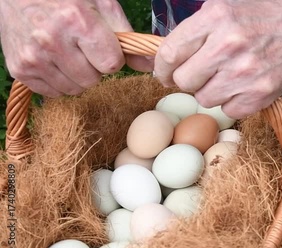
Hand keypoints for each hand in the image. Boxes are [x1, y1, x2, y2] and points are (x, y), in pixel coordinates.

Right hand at [0, 0, 152, 97]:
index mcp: (77, 22)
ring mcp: (33, 57)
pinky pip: (53, 93)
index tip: (102, 46)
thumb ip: (126, 35)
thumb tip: (150, 64)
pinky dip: (57, 80)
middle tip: (82, 48)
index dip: (111, 57)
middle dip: (93, 67)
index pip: (111, 64)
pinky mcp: (20, 69)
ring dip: (76, 76)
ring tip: (67, 52)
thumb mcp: (101, 4)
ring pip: (74, 89)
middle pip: (92, 80)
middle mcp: (52, 41)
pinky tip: (53, 60)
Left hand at [154, 0, 281, 118]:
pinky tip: (241, 85)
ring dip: (209, 90)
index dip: (162, 67)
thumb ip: (195, 28)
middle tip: (199, 73)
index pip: (170, 53)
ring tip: (225, 76)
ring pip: (204, 98)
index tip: (165, 73)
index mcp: (216, 17)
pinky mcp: (259, 95)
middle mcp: (228, 45)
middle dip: (187, 79)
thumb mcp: (224, 4)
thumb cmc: (262, 13)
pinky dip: (230, 101)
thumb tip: (166, 57)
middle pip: (184, 81)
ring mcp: (245, 73)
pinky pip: (227, 110)